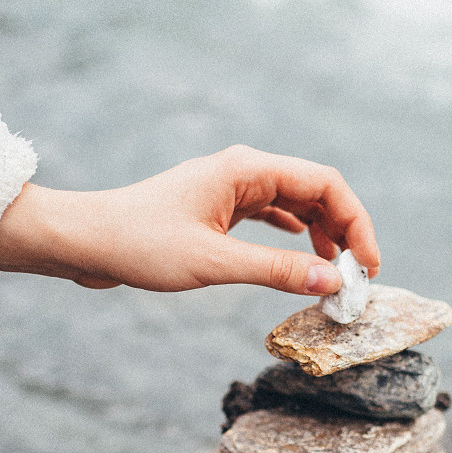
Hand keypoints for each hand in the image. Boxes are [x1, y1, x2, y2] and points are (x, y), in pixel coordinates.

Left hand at [0, 145, 379, 295]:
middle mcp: (243, 171)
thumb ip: (276, 272)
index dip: (358, 222)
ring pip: (295, 204)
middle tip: (357, 278)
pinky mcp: (216, 209)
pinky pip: (271, 214)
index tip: (368, 265)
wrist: (83, 241)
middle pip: (316, 192)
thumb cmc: (139, 245)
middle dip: (344, 231)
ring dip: (321, 236)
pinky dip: (294, 236)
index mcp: (247, 169)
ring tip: (334, 275)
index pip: (326, 184)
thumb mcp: (213, 263)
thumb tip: (332, 282)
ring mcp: (229, 189)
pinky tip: (304, 255)